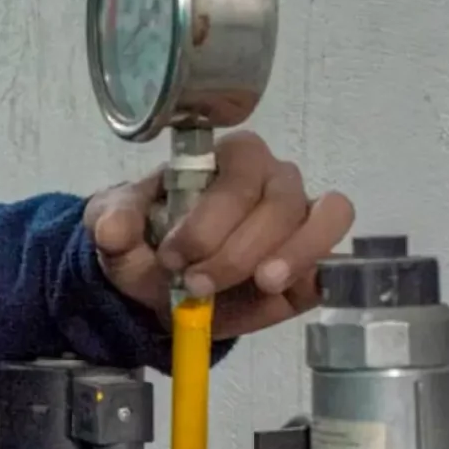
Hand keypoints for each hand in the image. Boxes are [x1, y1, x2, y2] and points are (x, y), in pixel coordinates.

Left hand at [84, 131, 355, 337]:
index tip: (174, 257)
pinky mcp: (314, 259)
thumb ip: (112, 223)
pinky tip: (284, 289)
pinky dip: (316, 268)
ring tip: (261, 283)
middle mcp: (273, 180)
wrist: (163, 289)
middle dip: (237, 248)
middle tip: (197, 284)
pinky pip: (336, 253)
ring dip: (290, 253)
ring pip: (321, 218)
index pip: (241, 168)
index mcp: (228, 159)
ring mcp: (300, 218)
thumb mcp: (118, 231)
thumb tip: (112, 228)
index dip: (211, 215)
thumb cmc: (148, 244)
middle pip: (279, 199)